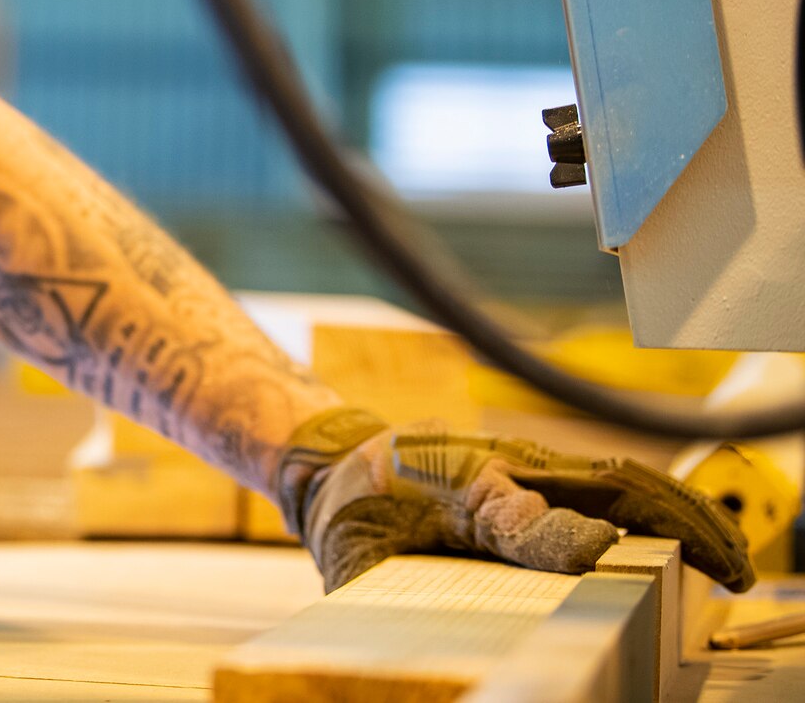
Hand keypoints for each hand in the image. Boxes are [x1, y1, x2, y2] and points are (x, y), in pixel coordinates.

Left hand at [274, 407, 754, 593]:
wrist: (340, 455)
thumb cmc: (352, 509)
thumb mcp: (356, 549)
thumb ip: (383, 580)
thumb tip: (402, 620)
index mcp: (454, 486)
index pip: (518, 515)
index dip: (559, 538)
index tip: (605, 556)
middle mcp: (503, 464)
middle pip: (600, 484)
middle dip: (671, 522)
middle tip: (729, 572)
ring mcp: (529, 462)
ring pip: (620, 479)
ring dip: (684, 513)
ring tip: (735, 562)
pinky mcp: (541, 469)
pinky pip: (612, 481)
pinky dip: (664, 506)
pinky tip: (700, 539)